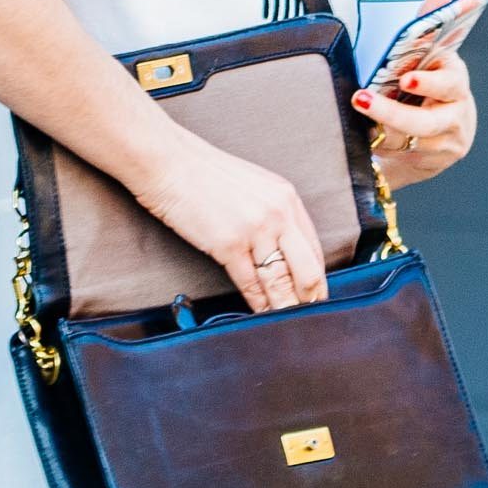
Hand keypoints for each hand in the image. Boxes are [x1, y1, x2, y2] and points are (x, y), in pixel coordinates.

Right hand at [130, 126, 328, 310]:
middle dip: (311, 300)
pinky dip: (258, 305)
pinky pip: (251, 285)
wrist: (169, 162)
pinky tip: (262, 316)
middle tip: (312, 319)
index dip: (319, 279)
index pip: (314, 249)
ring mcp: (255, 230)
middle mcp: (278, 214)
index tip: (317, 297)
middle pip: (306, 270)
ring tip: (290, 325)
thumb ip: (272, 213)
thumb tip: (282, 247)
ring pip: (280, 282)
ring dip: (286, 308)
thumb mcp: (253, 186)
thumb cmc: (204, 174)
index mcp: (287, 198)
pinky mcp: (229, 245)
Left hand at [351, 0, 477, 190]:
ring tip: (356, 118)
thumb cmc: (424, 86)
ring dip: (381, 131)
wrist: (437, 132)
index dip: (428, 82)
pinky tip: (364, 139)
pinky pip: (404, 157)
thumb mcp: (426, 56)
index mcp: (455, 79)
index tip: (405, 79)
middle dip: (393, 112)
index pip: (448, 80)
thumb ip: (428, 25)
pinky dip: (382, 148)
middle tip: (362, 100)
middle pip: (427, 120)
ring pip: (412, 141)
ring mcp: (448, 141)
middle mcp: (457, 112)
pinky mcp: (435, 161)